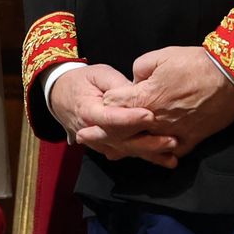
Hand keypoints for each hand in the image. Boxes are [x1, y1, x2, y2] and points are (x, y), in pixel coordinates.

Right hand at [51, 64, 178, 167]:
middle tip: (171, 140)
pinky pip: (125, 153)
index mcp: (88, 111)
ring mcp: (98, 143)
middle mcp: (92, 132)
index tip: (150, 115)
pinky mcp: (105, 147)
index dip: (131, 118)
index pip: (111, 118)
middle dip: (147, 142)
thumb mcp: (99, 74)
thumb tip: (138, 92)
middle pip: (121, 141)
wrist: (61, 95)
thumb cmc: (83, 80)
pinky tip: (162, 160)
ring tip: (172, 154)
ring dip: (149, 154)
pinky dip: (144, 157)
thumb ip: (118, 84)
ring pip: (125, 151)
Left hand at [100, 46, 233, 156]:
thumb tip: (134, 80)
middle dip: (104, 132)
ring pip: (144, 145)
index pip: (114, 105)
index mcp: (145, 97)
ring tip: (111, 152)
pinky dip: (160, 153)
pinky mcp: (191, 139)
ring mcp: (173, 132)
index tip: (97, 106)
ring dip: (128, 147)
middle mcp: (155, 120)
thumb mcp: (160, 56)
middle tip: (84, 137)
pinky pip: (171, 151)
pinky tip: (152, 154)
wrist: (227, 77)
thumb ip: (139, 69)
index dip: (105, 104)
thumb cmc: (193, 63)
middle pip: (124, 130)